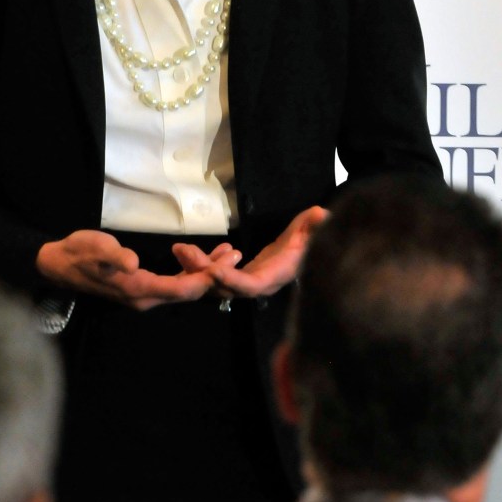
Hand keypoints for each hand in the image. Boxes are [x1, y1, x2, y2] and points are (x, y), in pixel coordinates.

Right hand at [36, 230, 240, 311]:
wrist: (60, 263)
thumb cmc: (79, 252)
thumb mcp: (94, 248)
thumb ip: (115, 256)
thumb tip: (133, 263)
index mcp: (138, 289)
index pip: (180, 289)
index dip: (205, 279)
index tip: (226, 265)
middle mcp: (145, 298)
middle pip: (188, 291)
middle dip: (214, 275)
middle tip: (236, 255)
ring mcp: (144, 295)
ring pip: (183, 288)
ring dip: (206, 273)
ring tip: (228, 253)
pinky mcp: (143, 287)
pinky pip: (174, 284)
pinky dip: (192, 272)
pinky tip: (205, 259)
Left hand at [173, 206, 328, 300]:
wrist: (303, 252)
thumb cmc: (309, 241)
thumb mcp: (313, 231)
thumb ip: (315, 225)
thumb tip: (322, 214)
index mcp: (274, 276)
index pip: (252, 286)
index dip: (233, 281)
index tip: (213, 270)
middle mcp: (257, 284)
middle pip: (225, 287)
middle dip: (202, 272)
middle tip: (183, 251)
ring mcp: (244, 281)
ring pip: (215, 282)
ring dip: (196, 267)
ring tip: (179, 249)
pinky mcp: (236, 275)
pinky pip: (215, 274)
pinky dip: (202, 263)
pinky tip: (188, 250)